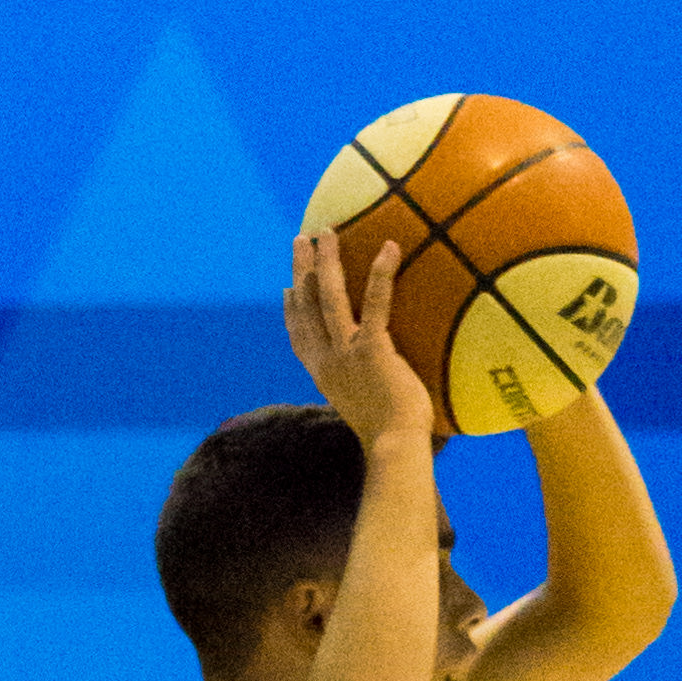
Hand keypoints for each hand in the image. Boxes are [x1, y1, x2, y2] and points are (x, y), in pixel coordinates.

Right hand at [283, 230, 434, 449]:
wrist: (394, 449)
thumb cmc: (391, 439)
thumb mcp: (367, 411)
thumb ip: (366, 390)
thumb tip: (385, 385)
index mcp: (323, 376)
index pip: (299, 338)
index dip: (292, 311)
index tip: (288, 289)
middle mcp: (327, 361)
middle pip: (306, 306)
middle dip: (302, 270)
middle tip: (301, 240)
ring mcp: (346, 354)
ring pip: (329, 297)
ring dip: (326, 260)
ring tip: (327, 232)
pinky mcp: (372, 351)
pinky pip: (376, 304)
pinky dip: (381, 275)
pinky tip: (390, 248)